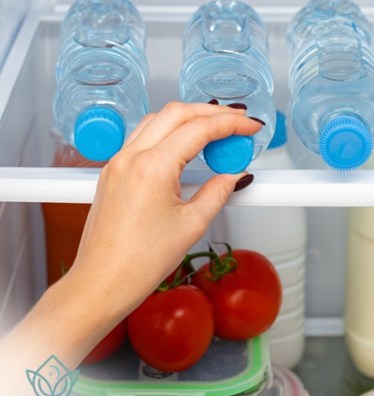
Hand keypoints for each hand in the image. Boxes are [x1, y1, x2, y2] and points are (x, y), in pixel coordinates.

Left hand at [70, 102, 262, 318]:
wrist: (101, 283)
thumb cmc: (138, 262)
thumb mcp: (193, 224)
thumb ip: (219, 191)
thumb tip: (235, 176)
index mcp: (152, 168)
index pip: (199, 128)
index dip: (231, 124)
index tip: (251, 127)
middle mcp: (131, 158)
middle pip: (176, 113)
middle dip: (211, 112)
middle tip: (238, 123)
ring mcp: (118, 163)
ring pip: (157, 120)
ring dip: (188, 119)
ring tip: (216, 134)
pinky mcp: (113, 172)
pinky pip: (143, 137)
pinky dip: (169, 133)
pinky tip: (187, 148)